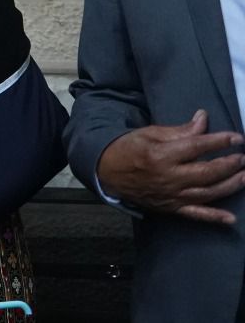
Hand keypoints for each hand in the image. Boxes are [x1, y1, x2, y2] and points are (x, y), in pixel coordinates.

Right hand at [97, 110, 244, 223]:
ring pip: (207, 192)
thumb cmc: (128, 148)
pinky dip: (214, 217)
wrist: (106, 172)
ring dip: (230, 185)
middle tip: (243, 158)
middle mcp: (169, 177)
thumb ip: (180, 130)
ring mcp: (171, 195)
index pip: (198, 147)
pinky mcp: (170, 207)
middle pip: (207, 172)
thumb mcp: (150, 133)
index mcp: (162, 155)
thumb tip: (203, 119)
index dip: (220, 141)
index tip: (237, 138)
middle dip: (230, 164)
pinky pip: (195, 214)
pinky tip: (231, 219)